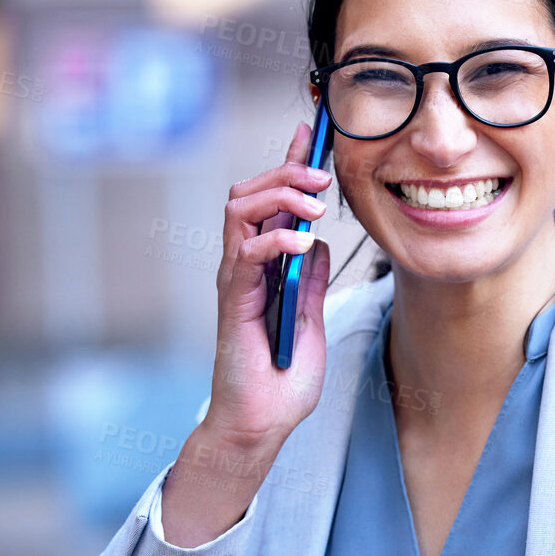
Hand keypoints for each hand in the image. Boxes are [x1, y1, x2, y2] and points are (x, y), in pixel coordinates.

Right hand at [202, 119, 332, 453]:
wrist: (262, 422)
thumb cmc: (284, 380)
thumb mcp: (312, 320)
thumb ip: (310, 281)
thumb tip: (317, 244)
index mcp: (267, 266)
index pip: (273, 203)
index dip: (289, 165)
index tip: (310, 133)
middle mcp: (246, 266)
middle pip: (250, 193)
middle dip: (286, 172)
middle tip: (321, 177)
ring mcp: (236, 280)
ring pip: (241, 211)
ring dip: (280, 197)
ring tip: (314, 208)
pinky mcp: (232, 300)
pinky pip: (246, 254)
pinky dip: (275, 240)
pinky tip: (302, 245)